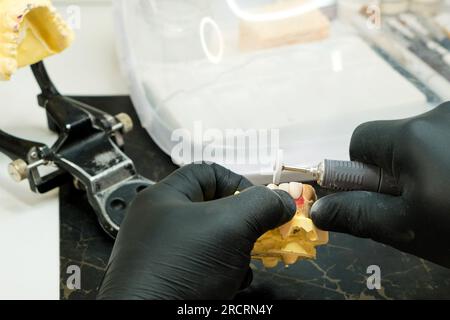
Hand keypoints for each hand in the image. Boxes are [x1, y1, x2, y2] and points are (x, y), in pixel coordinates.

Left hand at [97, 163, 295, 298]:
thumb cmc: (181, 267)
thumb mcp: (230, 226)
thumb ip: (262, 205)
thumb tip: (284, 201)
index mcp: (165, 197)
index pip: (208, 172)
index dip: (239, 183)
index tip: (259, 205)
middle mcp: (161, 222)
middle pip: (214, 208)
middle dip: (244, 223)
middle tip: (262, 235)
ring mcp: (164, 253)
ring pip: (213, 241)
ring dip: (237, 251)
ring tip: (244, 262)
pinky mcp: (172, 279)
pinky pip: (204, 266)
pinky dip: (224, 272)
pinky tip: (231, 282)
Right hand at [311, 102, 449, 267]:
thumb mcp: (410, 229)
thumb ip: (359, 214)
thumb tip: (318, 210)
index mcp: (412, 135)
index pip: (361, 139)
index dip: (362, 170)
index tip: (384, 195)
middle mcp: (441, 112)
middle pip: (397, 139)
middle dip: (399, 170)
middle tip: (425, 203)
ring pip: (428, 140)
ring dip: (431, 165)